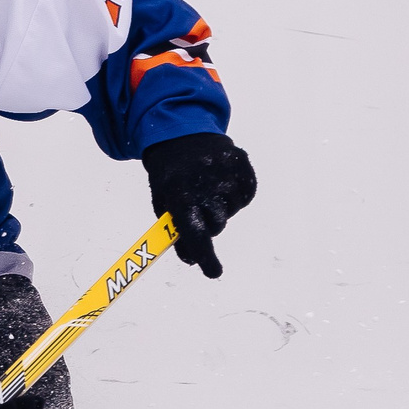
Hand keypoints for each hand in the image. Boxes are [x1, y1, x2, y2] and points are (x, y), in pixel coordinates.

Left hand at [140, 132, 256, 277]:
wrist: (181, 135)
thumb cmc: (170, 177)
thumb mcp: (163, 201)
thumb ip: (175, 230)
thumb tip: (192, 259)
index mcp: (180, 192)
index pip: (195, 232)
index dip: (204, 255)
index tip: (213, 273)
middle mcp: (205, 182)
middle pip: (216, 225)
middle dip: (208, 225)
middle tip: (197, 208)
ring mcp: (226, 171)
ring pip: (231, 211)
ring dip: (221, 208)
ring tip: (207, 188)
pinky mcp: (242, 163)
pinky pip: (245, 196)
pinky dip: (235, 196)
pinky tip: (221, 183)